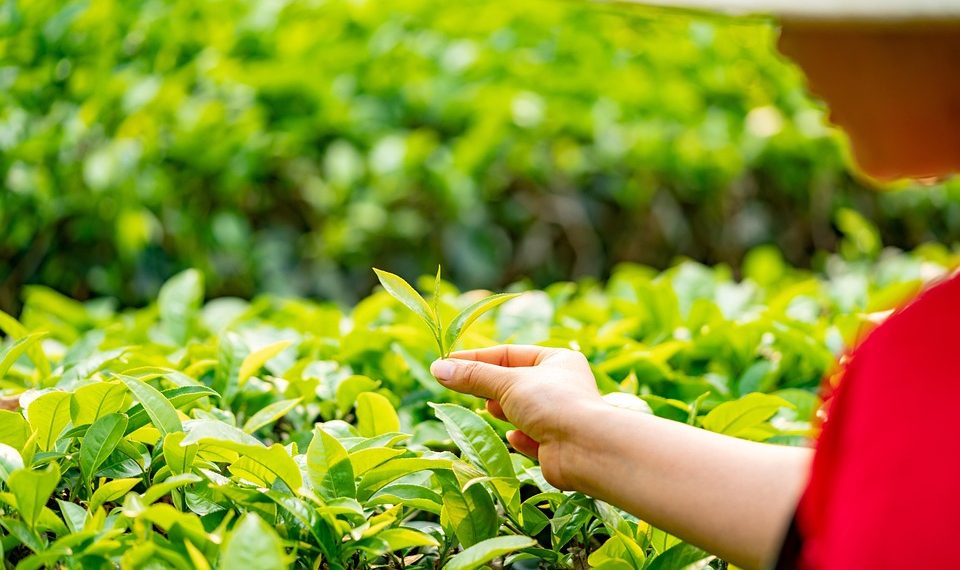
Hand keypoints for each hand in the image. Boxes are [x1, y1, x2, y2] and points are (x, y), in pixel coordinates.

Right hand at [430, 345, 603, 487]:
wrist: (586, 449)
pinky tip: (515, 437)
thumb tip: (438, 368)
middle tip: (462, 387)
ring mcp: (560, 417)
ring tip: (491, 409)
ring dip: (505, 410)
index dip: (477, 358)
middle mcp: (562, 387)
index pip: (509, 354)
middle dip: (490, 387)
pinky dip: (521, 437)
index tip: (447, 364)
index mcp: (557, 361)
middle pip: (514, 383)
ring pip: (522, 411)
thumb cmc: (553, 404)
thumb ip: (473, 377)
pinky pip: (532, 437)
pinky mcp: (557, 446)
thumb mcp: (508, 383)